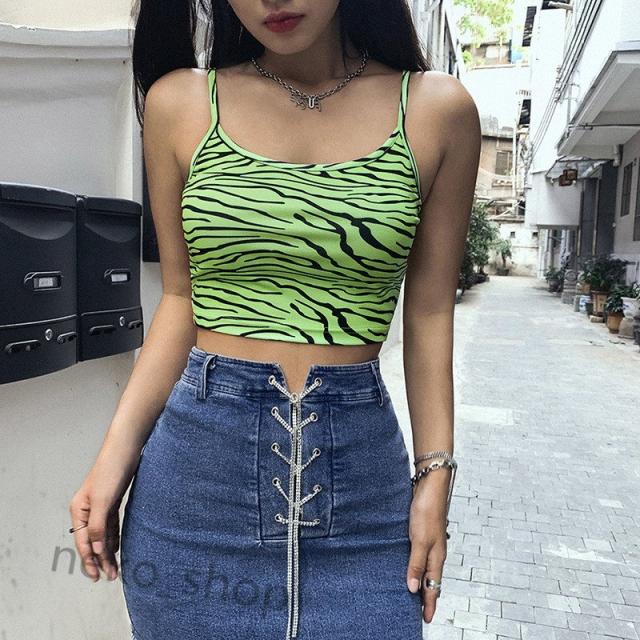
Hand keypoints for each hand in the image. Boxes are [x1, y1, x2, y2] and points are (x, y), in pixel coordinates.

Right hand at [68, 457, 137, 581]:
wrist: (125, 448)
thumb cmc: (111, 470)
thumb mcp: (104, 500)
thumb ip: (98, 525)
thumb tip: (95, 549)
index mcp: (79, 511)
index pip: (84, 543)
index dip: (90, 561)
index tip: (97, 577)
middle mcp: (87, 510)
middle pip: (93, 541)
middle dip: (101, 559)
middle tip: (111, 576)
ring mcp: (100, 506)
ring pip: (102, 534)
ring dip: (108, 551)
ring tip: (115, 568)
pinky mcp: (113, 500)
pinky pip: (111, 525)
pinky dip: (113, 537)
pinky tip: (117, 547)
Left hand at [406, 468, 449, 622]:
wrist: (430, 485)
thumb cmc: (427, 510)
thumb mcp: (419, 539)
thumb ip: (416, 564)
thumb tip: (414, 588)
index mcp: (437, 556)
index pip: (434, 587)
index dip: (429, 604)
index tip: (426, 620)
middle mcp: (435, 551)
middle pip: (432, 579)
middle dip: (427, 596)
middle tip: (420, 612)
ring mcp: (429, 542)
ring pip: (427, 567)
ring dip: (422, 580)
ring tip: (414, 593)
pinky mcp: (422, 532)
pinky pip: (420, 555)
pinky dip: (416, 565)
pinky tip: (408, 564)